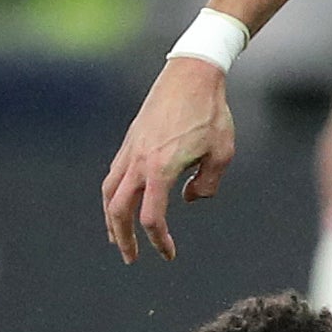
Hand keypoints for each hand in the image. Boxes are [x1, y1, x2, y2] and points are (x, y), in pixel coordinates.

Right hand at [102, 56, 235, 263]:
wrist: (192, 74)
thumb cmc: (211, 113)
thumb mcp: (222, 153)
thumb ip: (206, 184)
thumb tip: (189, 199)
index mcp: (161, 169)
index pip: (152, 218)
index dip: (159, 241)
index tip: (169, 254)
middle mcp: (139, 162)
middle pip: (118, 210)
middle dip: (123, 238)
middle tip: (131, 257)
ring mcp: (130, 149)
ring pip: (109, 192)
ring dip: (112, 218)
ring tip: (117, 236)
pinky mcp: (130, 139)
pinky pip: (113, 174)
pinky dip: (113, 195)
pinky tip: (122, 202)